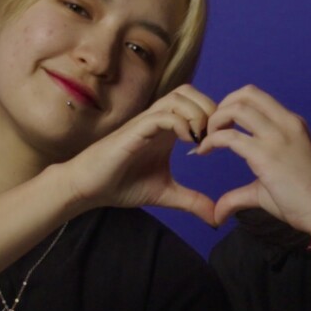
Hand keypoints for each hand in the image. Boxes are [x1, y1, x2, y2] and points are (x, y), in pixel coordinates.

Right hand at [55, 85, 217, 219]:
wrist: (89, 187)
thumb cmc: (122, 184)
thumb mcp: (166, 194)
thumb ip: (192, 201)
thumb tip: (216, 218)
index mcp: (168, 129)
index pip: (197, 103)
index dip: (214, 117)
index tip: (222, 143)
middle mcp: (158, 120)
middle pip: (190, 92)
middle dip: (209, 109)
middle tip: (215, 137)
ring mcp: (146, 122)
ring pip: (178, 97)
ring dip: (197, 114)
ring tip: (202, 139)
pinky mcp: (134, 130)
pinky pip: (162, 115)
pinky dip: (180, 123)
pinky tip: (188, 143)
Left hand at [194, 85, 310, 230]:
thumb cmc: (302, 200)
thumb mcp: (269, 185)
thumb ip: (241, 192)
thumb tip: (217, 213)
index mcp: (291, 124)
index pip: (258, 98)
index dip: (234, 104)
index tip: (222, 124)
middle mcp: (286, 123)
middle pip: (247, 93)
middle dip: (223, 106)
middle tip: (212, 127)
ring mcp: (276, 136)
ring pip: (237, 108)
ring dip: (216, 120)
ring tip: (207, 139)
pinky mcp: (265, 154)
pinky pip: (230, 136)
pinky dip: (211, 140)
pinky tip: (204, 151)